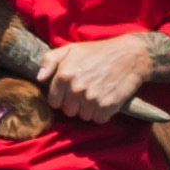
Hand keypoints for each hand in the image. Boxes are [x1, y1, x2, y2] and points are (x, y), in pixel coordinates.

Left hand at [36, 32, 159, 122]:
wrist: (130, 55)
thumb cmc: (98, 51)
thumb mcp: (71, 49)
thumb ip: (49, 60)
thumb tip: (39, 78)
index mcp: (64, 75)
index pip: (54, 102)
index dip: (63, 97)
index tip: (72, 90)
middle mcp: (76, 88)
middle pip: (69, 112)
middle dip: (76, 104)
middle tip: (87, 90)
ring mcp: (92, 99)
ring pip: (84, 116)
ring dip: (90, 109)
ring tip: (98, 93)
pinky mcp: (107, 106)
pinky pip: (99, 119)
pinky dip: (103, 113)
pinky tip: (107, 98)